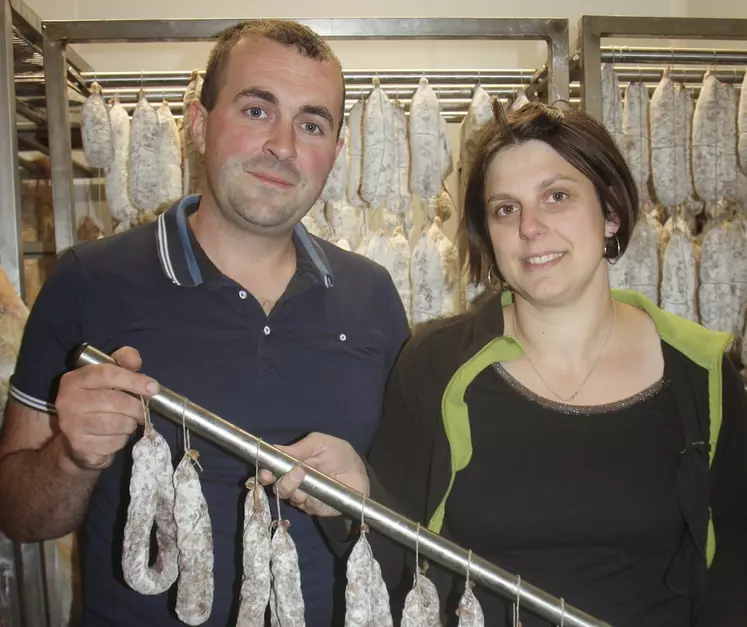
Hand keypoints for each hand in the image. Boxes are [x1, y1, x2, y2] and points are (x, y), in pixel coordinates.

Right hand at [55, 347, 158, 470]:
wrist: (75, 439)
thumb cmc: (97, 402)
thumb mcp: (108, 377)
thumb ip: (122, 362)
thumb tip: (135, 361)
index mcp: (73, 380)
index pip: (107, 374)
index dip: (134, 380)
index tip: (153, 388)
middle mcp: (67, 401)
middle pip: (116, 401)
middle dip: (137, 407)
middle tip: (143, 411)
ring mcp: (71, 425)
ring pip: (118, 423)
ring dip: (130, 424)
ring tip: (128, 422)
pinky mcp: (80, 446)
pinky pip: (114, 442)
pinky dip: (123, 439)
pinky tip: (117, 435)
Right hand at [258, 432, 368, 517]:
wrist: (360, 473)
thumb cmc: (339, 454)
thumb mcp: (320, 443)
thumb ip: (300, 448)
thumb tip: (275, 449)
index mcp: (292, 465)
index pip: (272, 470)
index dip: (266, 472)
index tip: (265, 472)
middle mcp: (294, 482)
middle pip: (277, 487)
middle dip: (282, 481)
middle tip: (295, 472)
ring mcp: (303, 496)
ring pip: (290, 497)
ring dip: (295, 488)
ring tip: (306, 476)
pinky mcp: (314, 508)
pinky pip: (306, 506)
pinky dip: (310, 499)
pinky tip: (317, 492)